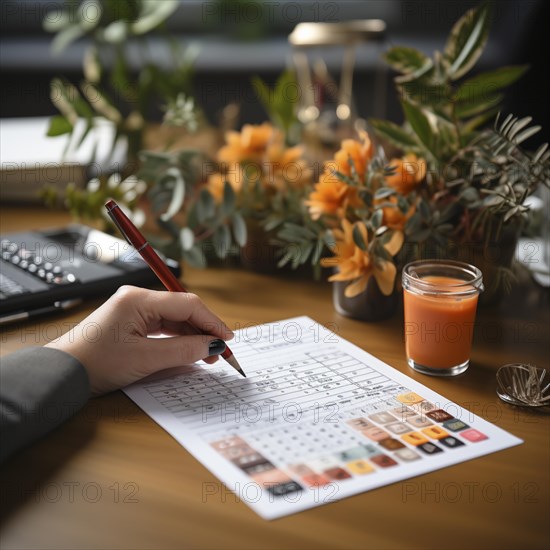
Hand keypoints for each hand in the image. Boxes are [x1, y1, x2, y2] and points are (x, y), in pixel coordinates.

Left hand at [46, 286, 233, 394]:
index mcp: (139, 299)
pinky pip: (163, 326)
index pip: (188, 303)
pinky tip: (189, 351)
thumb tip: (213, 346)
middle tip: (220, 352)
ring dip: (192, 335)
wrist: (63, 373)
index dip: (212, 321)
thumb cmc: (96, 363)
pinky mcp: (132, 321)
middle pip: (183, 309)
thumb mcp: (145, 359)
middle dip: (204, 330)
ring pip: (175, 318)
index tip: (228, 340)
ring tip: (207, 356)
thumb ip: (184, 351)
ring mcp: (134, 309)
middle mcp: (138, 298)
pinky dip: (178, 338)